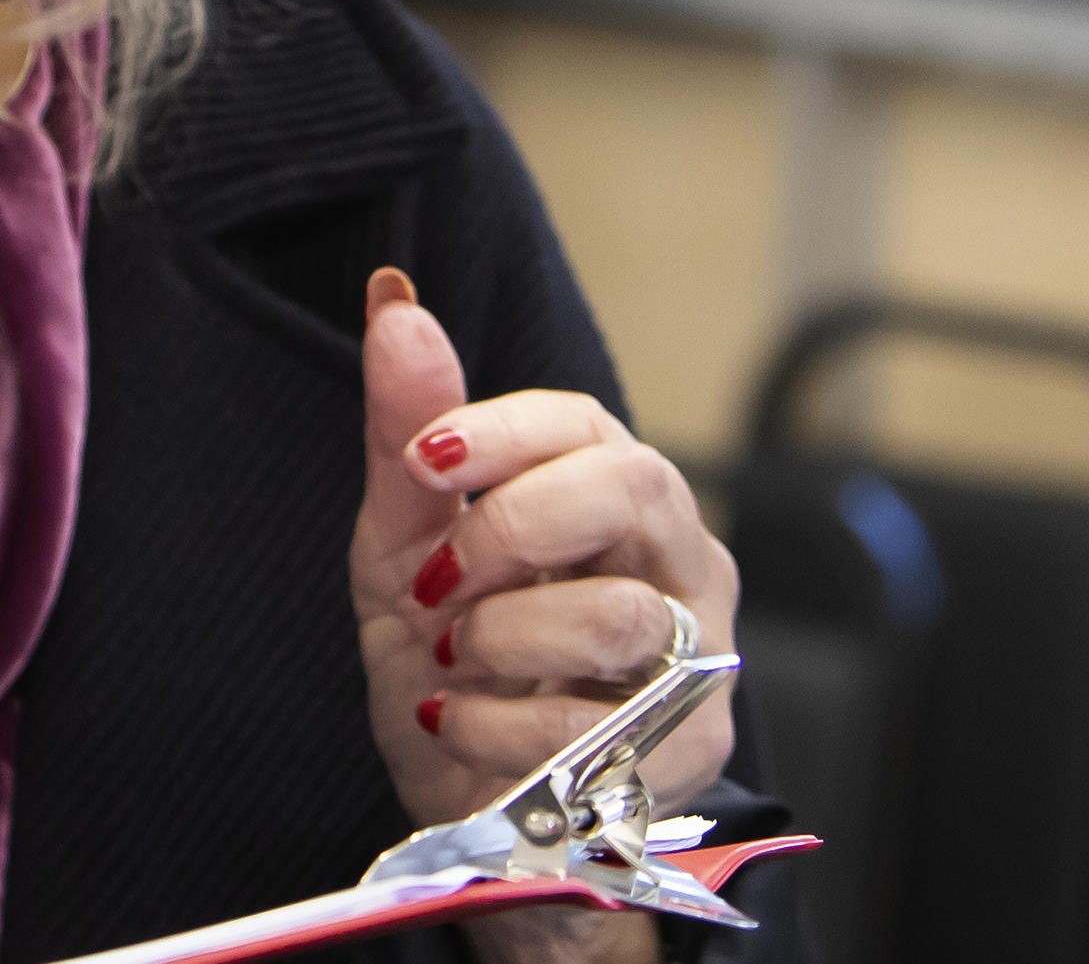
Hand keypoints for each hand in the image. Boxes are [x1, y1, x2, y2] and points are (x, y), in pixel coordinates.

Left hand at [350, 268, 740, 827]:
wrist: (455, 787)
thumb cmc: (445, 645)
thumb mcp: (403, 535)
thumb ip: (406, 425)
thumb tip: (393, 301)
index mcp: (610, 491)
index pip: (586, 422)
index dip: (502, 430)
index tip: (423, 460)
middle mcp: (674, 560)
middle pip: (635, 487)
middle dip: (512, 528)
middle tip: (437, 579)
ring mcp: (694, 655)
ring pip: (619, 613)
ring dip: (500, 637)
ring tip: (451, 658)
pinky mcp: (687, 752)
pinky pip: (595, 725)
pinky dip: (495, 725)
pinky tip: (459, 723)